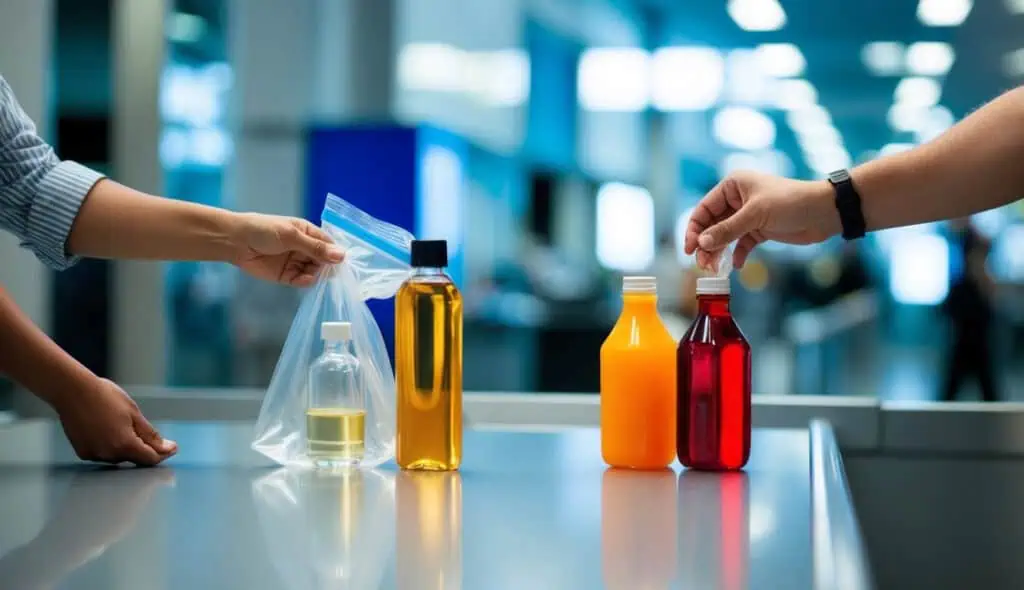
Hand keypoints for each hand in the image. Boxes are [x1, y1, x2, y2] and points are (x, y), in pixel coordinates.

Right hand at [54, 377, 176, 465]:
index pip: (150, 459)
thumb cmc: (105, 397)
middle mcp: (109, 455)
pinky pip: (104, 454)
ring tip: (125, 426)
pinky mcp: (83, 452)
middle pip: (135, 459)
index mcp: (125, 445)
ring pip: (119, 457)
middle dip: (145, 449)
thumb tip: (166, 448)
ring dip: (127, 448)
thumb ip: (151, 435)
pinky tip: (110, 431)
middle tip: (150, 434)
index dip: (164, 454)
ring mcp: (94, 455)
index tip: (172, 447)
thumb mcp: (134, 414)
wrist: (73, 391)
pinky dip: (112, 446)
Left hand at [231, 213, 343, 286]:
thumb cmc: (264, 231)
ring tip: (313, 274)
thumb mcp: (292, 236)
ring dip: (317, 275)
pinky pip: (302, 281)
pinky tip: (305, 279)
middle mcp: (304, 248)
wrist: (235, 242)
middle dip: (328, 266)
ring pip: (314, 272)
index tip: (343, 263)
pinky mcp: (286, 276)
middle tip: (328, 271)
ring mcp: (295, 262)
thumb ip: (316, 248)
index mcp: (307, 233)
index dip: (336, 253)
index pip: (328, 244)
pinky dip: (306, 282)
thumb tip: (342, 255)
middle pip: (324, 260)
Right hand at [684, 172, 841, 269]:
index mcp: (733, 186)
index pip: (704, 209)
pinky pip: (741, 244)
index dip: (694, 229)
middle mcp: (737, 199)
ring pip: (724, 236)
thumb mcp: (755, 215)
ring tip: (714, 269)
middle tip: (702, 264)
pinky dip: (737, 254)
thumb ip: (727, 230)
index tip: (690, 249)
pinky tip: (736, 266)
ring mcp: (748, 216)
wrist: (824, 212)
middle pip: (712, 225)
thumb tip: (702, 244)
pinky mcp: (759, 229)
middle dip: (706, 245)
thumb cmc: (791, 202)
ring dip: (718, 252)